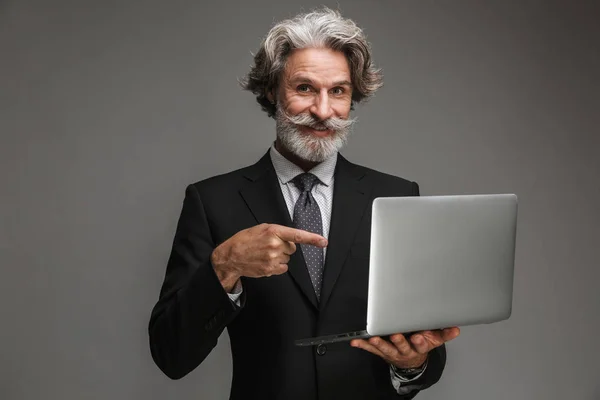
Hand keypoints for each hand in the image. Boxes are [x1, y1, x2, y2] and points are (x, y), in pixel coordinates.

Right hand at [211, 223, 327, 290]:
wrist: (231, 256)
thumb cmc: (245, 240)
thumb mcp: (261, 229)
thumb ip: (278, 232)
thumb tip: (292, 241)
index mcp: (273, 231)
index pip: (297, 235)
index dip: (313, 239)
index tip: (324, 242)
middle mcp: (275, 245)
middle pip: (292, 248)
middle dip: (284, 247)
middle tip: (270, 246)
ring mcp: (272, 258)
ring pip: (287, 259)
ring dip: (280, 257)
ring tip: (265, 254)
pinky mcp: (270, 269)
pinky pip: (283, 268)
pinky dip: (277, 266)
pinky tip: (266, 262)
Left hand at [350, 327, 459, 369]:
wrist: (411, 361)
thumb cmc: (421, 345)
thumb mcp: (434, 340)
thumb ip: (444, 334)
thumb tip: (455, 329)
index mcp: (419, 347)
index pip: (421, 345)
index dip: (420, 341)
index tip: (419, 336)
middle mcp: (405, 350)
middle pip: (402, 346)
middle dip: (399, 341)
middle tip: (395, 335)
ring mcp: (392, 352)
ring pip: (385, 348)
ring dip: (379, 343)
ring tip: (373, 338)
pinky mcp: (382, 352)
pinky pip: (371, 349)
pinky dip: (363, 345)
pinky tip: (355, 341)